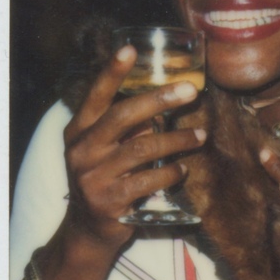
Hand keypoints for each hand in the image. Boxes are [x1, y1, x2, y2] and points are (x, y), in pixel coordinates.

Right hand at [62, 45, 206, 251]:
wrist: (88, 230)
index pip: (96, 96)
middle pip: (124, 116)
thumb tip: (163, 109)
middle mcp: (82, 150)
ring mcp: (94, 176)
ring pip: (144, 148)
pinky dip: (171, 173)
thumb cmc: (105, 181)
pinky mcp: (110, 201)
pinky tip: (183, 170)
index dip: (112, 73)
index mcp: (79, 132)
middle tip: (190, 91)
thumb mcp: (104, 152)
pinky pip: (150, 180)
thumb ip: (126, 131)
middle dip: (160, 100)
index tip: (130, 49)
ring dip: (177, 140)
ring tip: (200, 135)